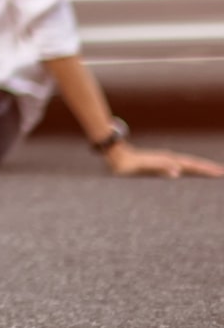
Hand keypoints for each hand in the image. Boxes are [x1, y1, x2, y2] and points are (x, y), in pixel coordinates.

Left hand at [105, 143, 223, 178]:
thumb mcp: (142, 168)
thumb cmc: (127, 165)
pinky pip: (180, 164)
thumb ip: (159, 168)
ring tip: (212, 170)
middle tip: (222, 171)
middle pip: (193, 163)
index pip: (192, 165)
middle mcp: (169, 158)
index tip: (221, 172)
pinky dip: (189, 167)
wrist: (115, 155)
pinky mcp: (161, 161)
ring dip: (200, 167)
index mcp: (168, 161)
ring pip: (187, 163)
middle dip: (208, 167)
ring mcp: (165, 159)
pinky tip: (191, 171)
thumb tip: (177, 171)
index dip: (206, 169)